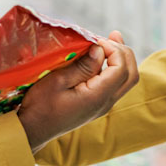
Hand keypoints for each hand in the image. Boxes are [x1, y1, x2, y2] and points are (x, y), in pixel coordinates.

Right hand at [16, 31, 138, 152]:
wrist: (33, 129)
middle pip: (132, 75)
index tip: (95, 40)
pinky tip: (102, 57)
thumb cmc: (41, 105)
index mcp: (98, 96)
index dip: (113, 49)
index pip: (121, 68)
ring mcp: (104, 105)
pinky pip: (115, 84)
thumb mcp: (58, 81)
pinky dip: (114, 68)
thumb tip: (100, 49)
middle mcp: (106, 102)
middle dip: (124, 52)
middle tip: (110, 36)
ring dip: (121, 59)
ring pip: (126, 80)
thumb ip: (83, 66)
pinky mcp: (98, 104)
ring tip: (110, 41)